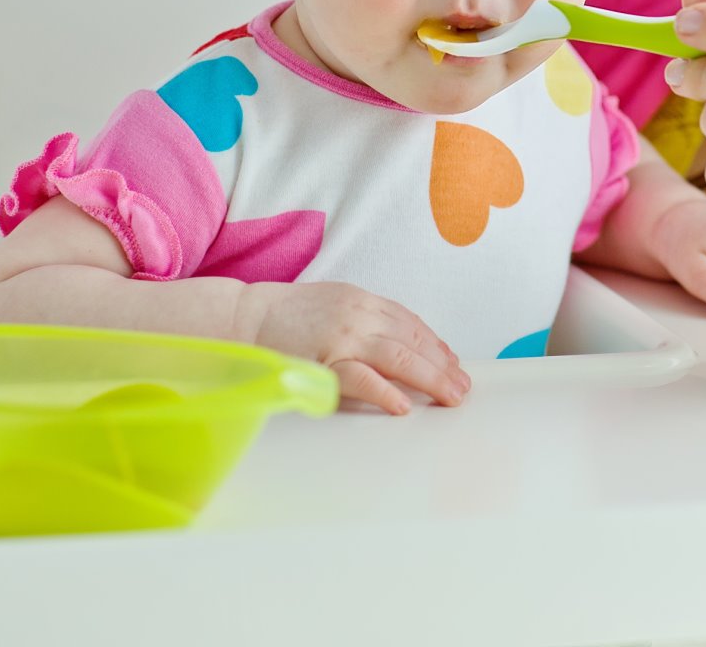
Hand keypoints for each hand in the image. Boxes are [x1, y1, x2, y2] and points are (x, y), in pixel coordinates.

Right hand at [239, 281, 470, 413]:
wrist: (243, 316)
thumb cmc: (289, 316)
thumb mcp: (336, 304)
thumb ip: (368, 321)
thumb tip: (404, 345)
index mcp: (363, 301)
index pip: (412, 324)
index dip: (438, 346)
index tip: (455, 365)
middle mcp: (358, 315)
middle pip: (413, 342)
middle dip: (443, 366)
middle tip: (462, 389)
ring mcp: (341, 337)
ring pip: (397, 357)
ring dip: (429, 378)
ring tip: (449, 397)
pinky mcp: (321, 361)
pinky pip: (358, 377)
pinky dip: (383, 391)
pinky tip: (403, 405)